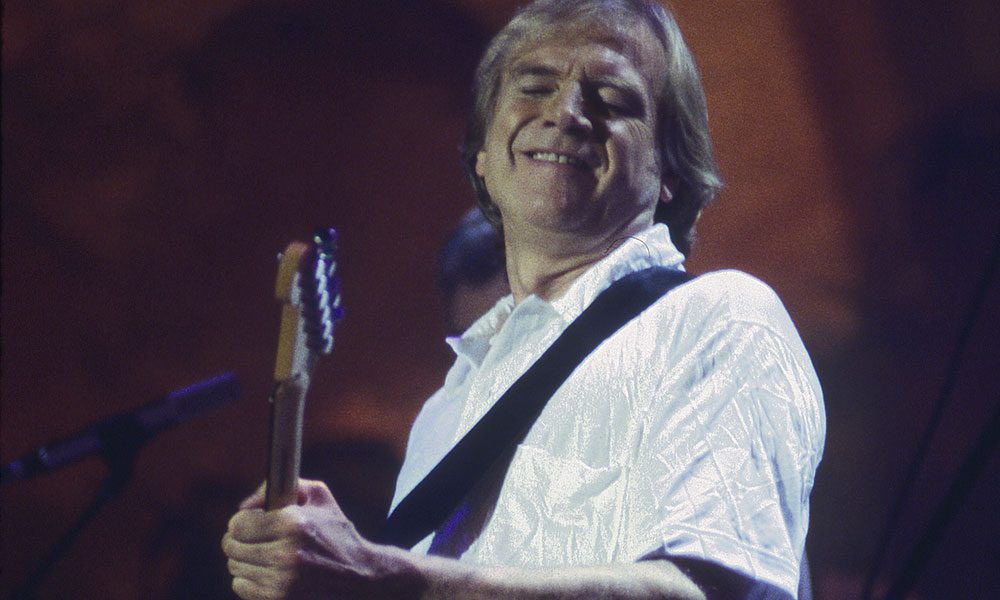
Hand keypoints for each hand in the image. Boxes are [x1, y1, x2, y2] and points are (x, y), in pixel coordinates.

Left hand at [222, 479, 416, 599]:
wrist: (360, 574)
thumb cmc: (337, 532)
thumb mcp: (320, 497)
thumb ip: (284, 487)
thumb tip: (245, 506)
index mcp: (294, 523)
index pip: (239, 524)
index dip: (241, 521)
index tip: (249, 522)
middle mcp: (286, 553)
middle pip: (232, 546)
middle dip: (238, 540)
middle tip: (251, 538)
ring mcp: (281, 580)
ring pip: (235, 566)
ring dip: (244, 559)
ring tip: (262, 554)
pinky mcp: (279, 599)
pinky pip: (241, 587)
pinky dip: (247, 579)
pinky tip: (265, 572)